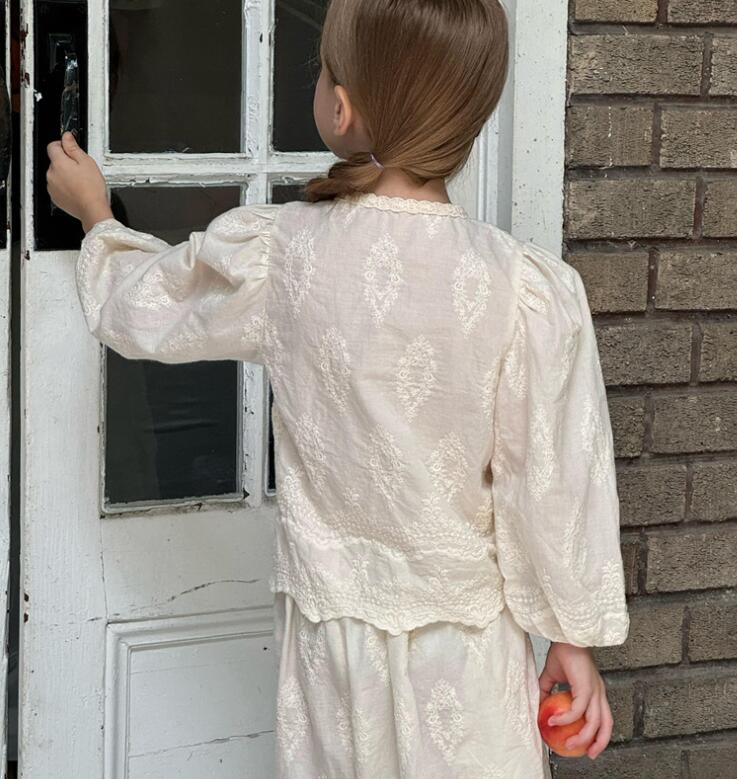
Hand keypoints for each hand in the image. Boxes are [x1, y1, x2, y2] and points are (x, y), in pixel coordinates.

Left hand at [47, 132, 112, 231]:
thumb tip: (67, 137)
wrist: (92, 210)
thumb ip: (73, 147)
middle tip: (81, 170)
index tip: (71, 149)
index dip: (63, 146)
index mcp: (58, 163)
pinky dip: (65, 187)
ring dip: (65, 175)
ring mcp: (52, 187)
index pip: (52, 146)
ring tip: (81, 182)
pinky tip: (77, 190)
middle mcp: (51, 174)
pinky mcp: (55, 197)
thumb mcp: (87, 162)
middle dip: (66, 163)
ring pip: (56, 175)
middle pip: (55, 161)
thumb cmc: (92, 188)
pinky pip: (58, 187)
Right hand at [538, 642, 612, 759]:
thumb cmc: (562, 651)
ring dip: (582, 737)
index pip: (603, 717)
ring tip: (567, 743)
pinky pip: (578, 711)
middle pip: (607, 724)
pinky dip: (566, 719)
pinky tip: (554, 721)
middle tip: (588, 753)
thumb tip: (539, 705)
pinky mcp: (586, 688)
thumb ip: (547, 691)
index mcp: (595, 690)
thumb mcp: (552, 675)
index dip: (598, 733)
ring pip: (595, 722)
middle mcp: (599, 692)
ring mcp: (594, 691)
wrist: (564, 636)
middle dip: (599, 743)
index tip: (587, 744)